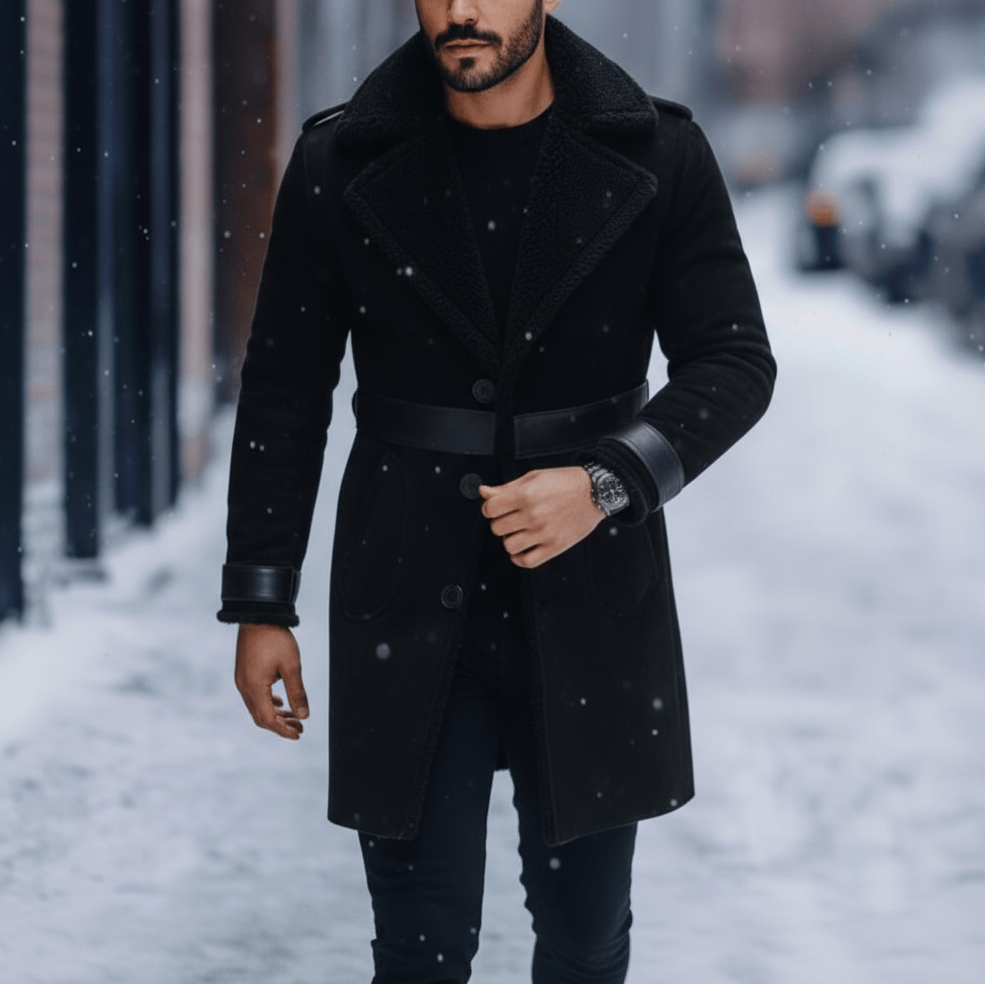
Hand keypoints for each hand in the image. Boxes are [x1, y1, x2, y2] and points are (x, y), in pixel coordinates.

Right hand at [234, 624, 308, 739]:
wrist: (258, 615)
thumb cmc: (276, 639)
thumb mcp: (292, 666)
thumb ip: (297, 692)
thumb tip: (304, 716)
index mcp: (254, 687)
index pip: (268, 719)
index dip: (283, 730)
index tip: (299, 734)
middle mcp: (244, 687)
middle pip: (260, 717)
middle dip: (280, 725)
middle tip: (300, 728)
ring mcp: (242, 680)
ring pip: (257, 707)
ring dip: (275, 715)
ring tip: (295, 717)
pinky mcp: (244, 674)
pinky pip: (254, 696)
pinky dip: (268, 703)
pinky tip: (281, 703)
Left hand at [479, 466, 604, 568]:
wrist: (595, 492)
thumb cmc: (567, 483)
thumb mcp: (533, 477)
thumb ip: (506, 487)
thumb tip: (484, 492)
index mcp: (526, 495)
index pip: (490, 509)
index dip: (489, 508)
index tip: (495, 508)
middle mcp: (533, 515)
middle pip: (497, 528)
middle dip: (500, 523)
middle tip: (510, 518)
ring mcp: (544, 533)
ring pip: (509, 546)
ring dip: (510, 539)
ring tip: (518, 532)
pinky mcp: (555, 546)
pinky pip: (527, 561)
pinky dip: (519, 558)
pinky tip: (523, 549)